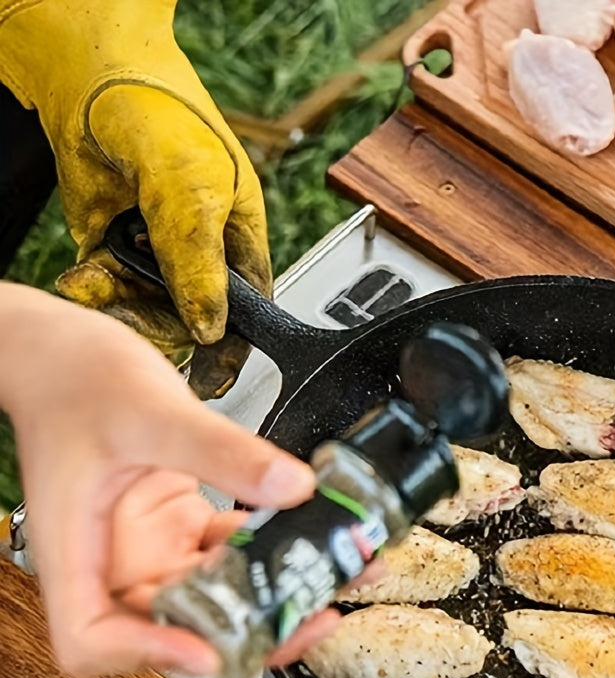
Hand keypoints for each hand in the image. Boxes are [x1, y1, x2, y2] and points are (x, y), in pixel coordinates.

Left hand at [0, 0, 268, 396]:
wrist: (89, 80)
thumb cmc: (165, 116)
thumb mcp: (193, 189)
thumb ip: (201, 261)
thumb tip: (211, 326)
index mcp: (242, 245)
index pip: (249, 315)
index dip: (231, 350)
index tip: (209, 380)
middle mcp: (202, 259)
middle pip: (191, 323)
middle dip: (160, 324)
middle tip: (132, 313)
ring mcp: (156, 259)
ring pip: (145, 314)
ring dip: (118, 307)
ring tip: (96, 281)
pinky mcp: (114, 256)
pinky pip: (109, 295)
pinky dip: (93, 293)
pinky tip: (84, 277)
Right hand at [0, 284, 337, 677]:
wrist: (67, 351)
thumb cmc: (73, 377)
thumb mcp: (152, 411)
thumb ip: (222, 451)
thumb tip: (292, 486)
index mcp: (77, 550)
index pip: (90, 638)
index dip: (147, 654)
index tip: (208, 648)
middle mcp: (114, 562)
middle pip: (173, 630)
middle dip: (247, 631)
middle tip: (311, 617)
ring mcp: (151, 548)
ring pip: (216, 597)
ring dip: (276, 595)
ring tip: (337, 575)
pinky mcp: (180, 526)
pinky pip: (232, 554)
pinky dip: (275, 553)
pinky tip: (318, 537)